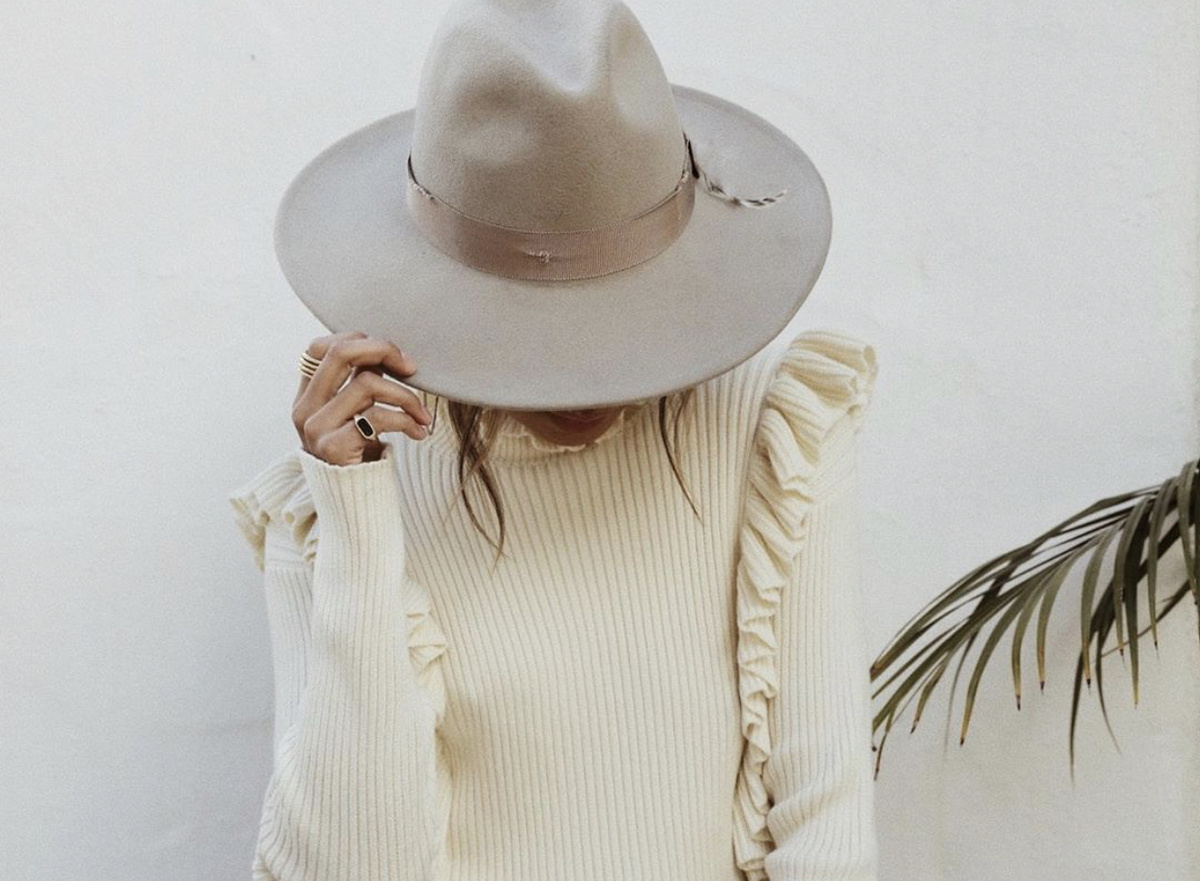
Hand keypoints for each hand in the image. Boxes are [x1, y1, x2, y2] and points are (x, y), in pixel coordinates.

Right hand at [292, 331, 433, 465]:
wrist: (353, 504)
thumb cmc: (360, 454)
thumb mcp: (355, 414)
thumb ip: (359, 384)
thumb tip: (389, 353)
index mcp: (306, 396)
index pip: (320, 347)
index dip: (358, 340)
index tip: (392, 356)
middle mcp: (304, 409)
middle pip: (341, 353)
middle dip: (383, 351)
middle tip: (412, 367)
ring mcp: (315, 428)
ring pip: (366, 383)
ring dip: (406, 396)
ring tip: (423, 415)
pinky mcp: (333, 448)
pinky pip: (377, 417)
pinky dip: (406, 420)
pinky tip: (419, 431)